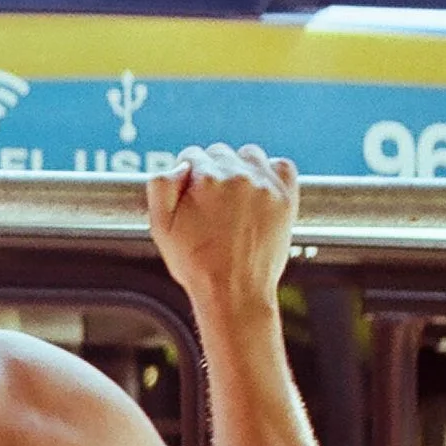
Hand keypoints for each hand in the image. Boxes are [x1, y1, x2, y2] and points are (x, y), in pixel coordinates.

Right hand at [145, 143, 298, 312]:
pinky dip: (270, 172)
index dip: (187, 175)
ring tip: (234, 197)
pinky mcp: (285, 198)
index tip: (190, 195)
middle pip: (219, 153)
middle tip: (210, 203)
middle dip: (212, 171)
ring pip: (249, 155)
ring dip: (240, 168)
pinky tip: (259, 190)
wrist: (234, 292)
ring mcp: (265, 185)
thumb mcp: (161, 227)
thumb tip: (179, 165)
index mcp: (206, 178)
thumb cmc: (196, 264)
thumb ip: (160, 186)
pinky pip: (281, 166)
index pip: (192, 155)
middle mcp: (238, 175)